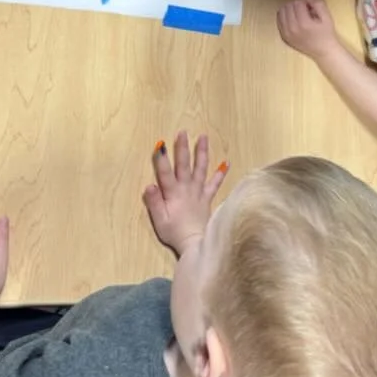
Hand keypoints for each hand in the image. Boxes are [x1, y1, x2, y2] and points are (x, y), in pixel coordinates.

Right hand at [142, 131, 228, 256]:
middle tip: (183, 132)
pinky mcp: (207, 198)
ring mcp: (199, 192)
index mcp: (173, 193)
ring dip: (201, 152)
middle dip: (182, 148)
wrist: (195, 244)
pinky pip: (215, 184)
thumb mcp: (159, 220)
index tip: (160, 144)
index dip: (161, 159)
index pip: (165, 173)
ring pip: (200, 168)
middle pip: (184, 165)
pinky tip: (226, 162)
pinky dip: (220, 173)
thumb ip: (154, 202)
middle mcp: (186, 189)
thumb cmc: (174, 232)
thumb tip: (149, 184)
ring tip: (203, 137)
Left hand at [276, 0, 341, 59]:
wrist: (323, 52)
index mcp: (304, 23)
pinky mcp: (284, 36)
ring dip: (290, 9)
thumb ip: (318, 4)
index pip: (298, 3)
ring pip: (282, 11)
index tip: (311, 7)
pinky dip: (284, 16)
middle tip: (305, 10)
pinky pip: (279, 20)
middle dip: (297, 5)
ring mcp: (286, 33)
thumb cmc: (326, 33)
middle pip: (289, 6)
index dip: (305, 2)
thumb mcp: (327, 17)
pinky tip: (292, 19)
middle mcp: (292, 28)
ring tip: (298, 14)